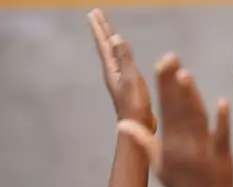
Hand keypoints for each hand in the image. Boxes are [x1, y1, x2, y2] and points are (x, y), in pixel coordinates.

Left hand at [88, 9, 155, 130]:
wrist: (138, 127)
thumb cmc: (135, 106)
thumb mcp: (131, 79)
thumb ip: (125, 58)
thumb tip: (116, 37)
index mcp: (112, 69)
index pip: (104, 44)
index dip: (100, 28)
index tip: (94, 12)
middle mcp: (113, 72)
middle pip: (105, 46)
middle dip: (101, 29)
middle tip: (95, 13)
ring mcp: (119, 78)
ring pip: (112, 53)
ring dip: (109, 40)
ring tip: (108, 30)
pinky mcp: (127, 84)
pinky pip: (121, 62)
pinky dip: (120, 52)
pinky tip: (124, 55)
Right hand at [117, 54, 232, 186]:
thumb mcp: (158, 165)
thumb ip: (143, 141)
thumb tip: (122, 123)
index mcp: (170, 143)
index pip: (165, 108)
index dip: (163, 85)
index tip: (161, 62)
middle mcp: (184, 145)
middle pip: (178, 109)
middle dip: (173, 84)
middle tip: (169, 57)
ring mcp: (204, 151)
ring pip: (197, 120)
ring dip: (191, 98)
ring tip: (184, 74)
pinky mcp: (223, 159)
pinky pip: (222, 138)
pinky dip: (222, 122)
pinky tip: (222, 103)